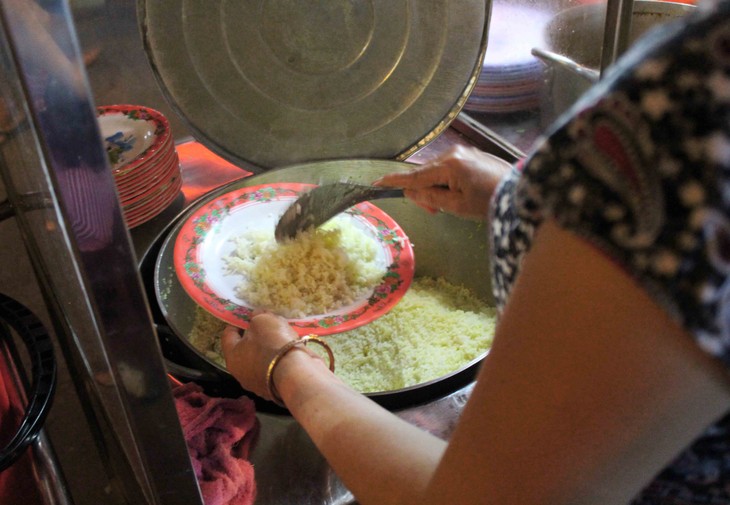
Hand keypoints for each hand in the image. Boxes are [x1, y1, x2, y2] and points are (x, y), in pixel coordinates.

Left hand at [221, 312, 297, 400]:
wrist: (296, 373)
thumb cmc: (273, 344)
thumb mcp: (263, 320)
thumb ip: (257, 316)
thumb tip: (256, 317)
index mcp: (232, 356)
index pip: (228, 335)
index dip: (237, 322)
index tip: (247, 316)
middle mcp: (241, 374)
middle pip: (244, 349)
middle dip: (255, 337)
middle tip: (267, 326)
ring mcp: (257, 384)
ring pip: (260, 360)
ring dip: (268, 349)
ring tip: (282, 338)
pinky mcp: (274, 390)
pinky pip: (274, 369)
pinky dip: (279, 360)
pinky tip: (290, 351)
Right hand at [374, 145, 511, 219]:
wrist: (521, 192)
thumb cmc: (489, 202)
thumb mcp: (456, 206)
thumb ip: (430, 198)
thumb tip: (409, 191)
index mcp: (448, 165)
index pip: (415, 175)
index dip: (395, 181)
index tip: (376, 182)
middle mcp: (453, 153)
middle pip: (424, 174)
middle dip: (424, 193)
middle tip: (435, 212)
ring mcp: (463, 152)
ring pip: (436, 172)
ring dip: (437, 189)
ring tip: (452, 205)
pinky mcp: (471, 155)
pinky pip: (449, 169)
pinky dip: (447, 183)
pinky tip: (459, 194)